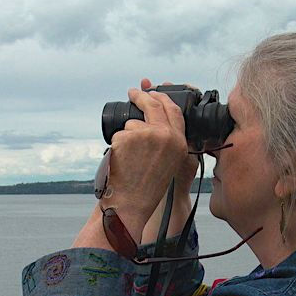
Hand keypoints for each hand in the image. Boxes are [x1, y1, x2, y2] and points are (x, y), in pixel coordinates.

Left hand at [103, 81, 188, 240]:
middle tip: (133, 93)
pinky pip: (119, 134)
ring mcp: (146, 135)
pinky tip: (122, 160)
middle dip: (141, 96)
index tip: (154, 92)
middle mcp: (166, 136)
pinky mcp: (128, 137)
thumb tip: (154, 115)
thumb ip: (168, 140)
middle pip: (152, 104)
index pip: (173, 110)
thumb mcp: (170, 162)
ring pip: (132, 123)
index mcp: (179, 143)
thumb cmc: (147, 186)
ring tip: (129, 158)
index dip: (163, 98)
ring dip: (127, 135)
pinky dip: (117, 145)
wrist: (131, 202)